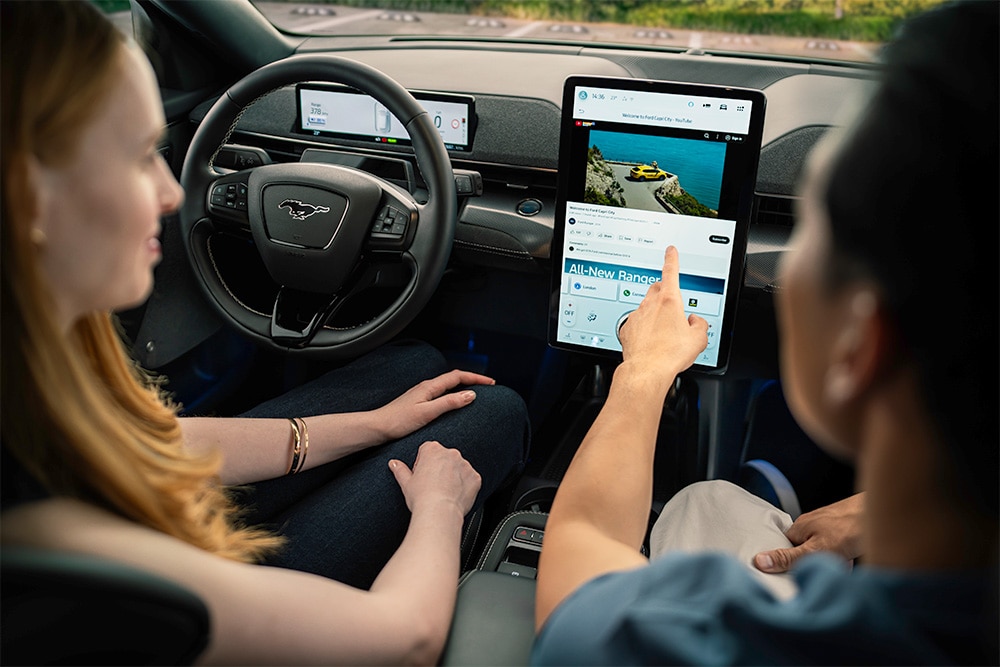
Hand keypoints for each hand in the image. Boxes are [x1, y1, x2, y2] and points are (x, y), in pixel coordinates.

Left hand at [372, 370, 495, 440]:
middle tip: (488, 386)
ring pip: (448, 386)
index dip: (476, 378)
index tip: (491, 383)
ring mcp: (422, 394)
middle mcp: (426, 387)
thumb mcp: (427, 413)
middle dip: (472, 380)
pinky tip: (454, 404)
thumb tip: (470, 394)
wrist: (378, 428)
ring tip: (476, 393)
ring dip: (463, 386)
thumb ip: (449, 403)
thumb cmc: (398, 421)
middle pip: (454, 378)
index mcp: (430, 387)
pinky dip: (454, 395)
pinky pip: (442, 394)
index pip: (458, 376)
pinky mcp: (419, 403)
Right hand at [388, 441, 481, 515]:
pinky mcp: (475, 478)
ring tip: (444, 492)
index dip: (423, 464)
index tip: (422, 476)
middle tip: (433, 486)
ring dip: (454, 476)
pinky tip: (455, 496)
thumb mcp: (406, 483)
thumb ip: (400, 469)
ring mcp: (465, 465)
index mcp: (432, 449)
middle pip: (444, 457)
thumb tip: (393, 463)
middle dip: (440, 468)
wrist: (439, 512)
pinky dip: (465, 486)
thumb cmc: (421, 497)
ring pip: (458, 468)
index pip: (427, 450)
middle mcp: (451, 453)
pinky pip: (470, 480)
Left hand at [618, 246, 708, 380]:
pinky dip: (643, 327)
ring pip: (646, 306)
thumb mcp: (698, 339)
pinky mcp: (627, 328)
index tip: (670, 251)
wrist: (647, 370)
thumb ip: (700, 324)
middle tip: (672, 306)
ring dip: (654, 313)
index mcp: (670, 301)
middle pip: (657, 289)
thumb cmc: (670, 354)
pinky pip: (636, 322)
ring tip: (662, 332)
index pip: (670, 272)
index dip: (671, 259)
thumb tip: (695, 321)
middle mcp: (651, 305)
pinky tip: (650, 341)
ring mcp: (637, 316)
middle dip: (664, 292)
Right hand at [754, 492, 863, 572]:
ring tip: (844, 564)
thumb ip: (788, 558)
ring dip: (833, 562)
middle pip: (805, 552)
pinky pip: (838, 548)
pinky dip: (844, 557)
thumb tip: (759, 561)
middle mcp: (811, 524)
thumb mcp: (815, 549)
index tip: (797, 576)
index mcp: (799, 527)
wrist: (880, 514)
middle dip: (815, 564)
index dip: (790, 565)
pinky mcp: (843, 528)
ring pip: (823, 551)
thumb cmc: (850, 527)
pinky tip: (852, 560)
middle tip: (827, 569)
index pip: (784, 550)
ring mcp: (827, 525)